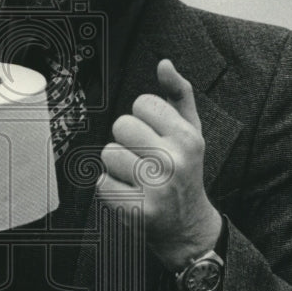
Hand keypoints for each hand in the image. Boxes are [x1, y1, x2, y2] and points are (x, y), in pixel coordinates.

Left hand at [97, 58, 221, 269]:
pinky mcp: (136, 209)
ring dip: (117, 165)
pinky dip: (110, 187)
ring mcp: (155, 187)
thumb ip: (179, 94)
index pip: (142, 103)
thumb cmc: (185, 171)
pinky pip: (100, 182)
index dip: (143, 118)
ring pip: (108, 153)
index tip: (156, 136)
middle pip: (121, 125)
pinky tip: (131, 193)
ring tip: (138, 177)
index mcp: (187, 138)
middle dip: (128, 140)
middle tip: (145, 158)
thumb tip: (164, 63)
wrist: (188, 227)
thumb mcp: (191, 131)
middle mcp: (173, 161)